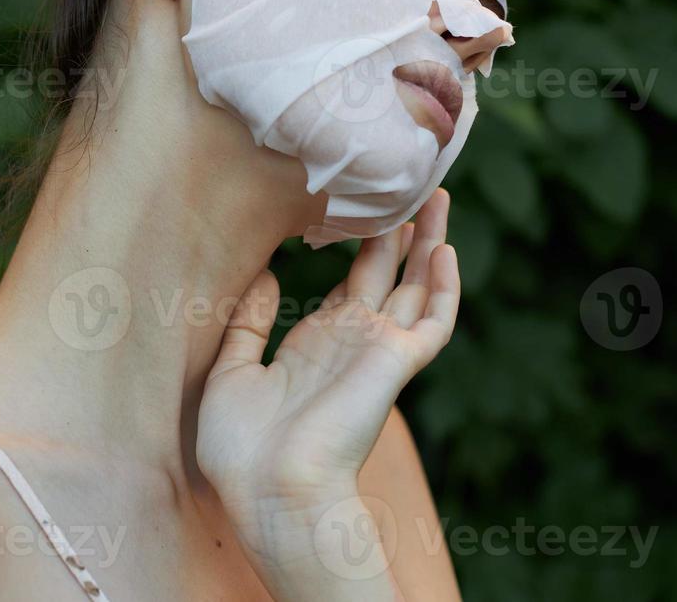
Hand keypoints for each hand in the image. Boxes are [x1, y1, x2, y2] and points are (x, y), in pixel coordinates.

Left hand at [197, 189, 459, 513]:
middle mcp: (352, 344)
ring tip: (437, 196)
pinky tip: (445, 250)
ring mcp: (378, 352)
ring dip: (429, 243)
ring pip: (417, 287)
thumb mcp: (231, 371)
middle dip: (401, 233)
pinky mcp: (396, 362)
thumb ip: (248, 322)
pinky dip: (445, 287)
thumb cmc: (242, 448)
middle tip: (411, 186)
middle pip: (388, 276)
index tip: (357, 206)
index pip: (347, 289)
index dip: (357, 248)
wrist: (269, 490)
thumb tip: (266, 274)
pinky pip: (434, 320)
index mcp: (316, 347)